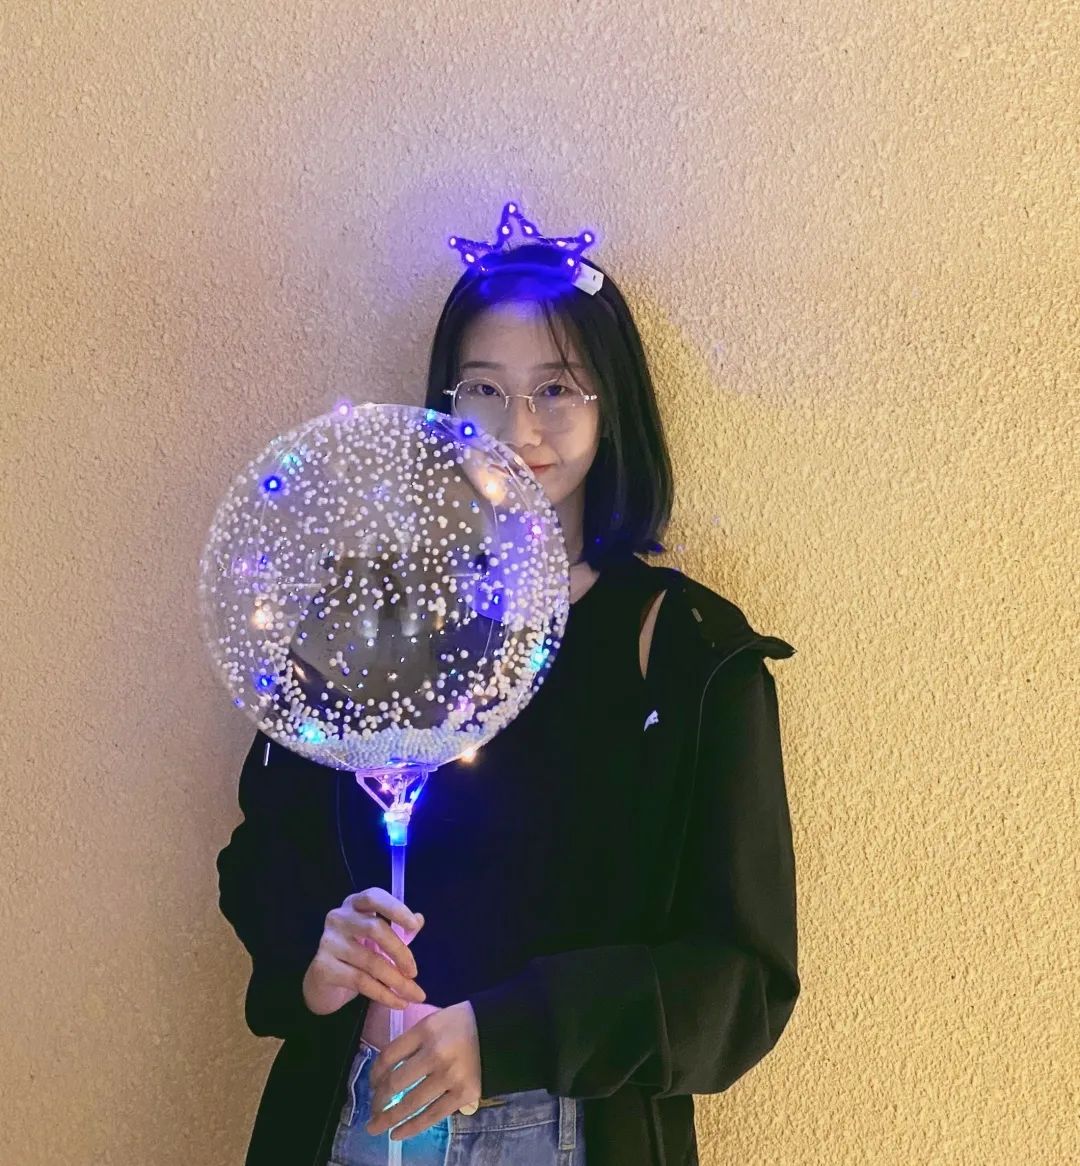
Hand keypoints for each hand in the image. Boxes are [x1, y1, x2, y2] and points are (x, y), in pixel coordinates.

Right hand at [302, 887, 425, 1015]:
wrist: (324, 983)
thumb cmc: (356, 953)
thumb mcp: (378, 938)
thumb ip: (399, 928)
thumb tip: (419, 920)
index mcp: (354, 904)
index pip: (373, 897)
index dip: (395, 909)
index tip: (414, 926)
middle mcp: (339, 918)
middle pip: (375, 929)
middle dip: (400, 952)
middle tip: (414, 972)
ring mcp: (329, 941)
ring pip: (370, 961)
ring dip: (396, 981)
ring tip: (414, 994)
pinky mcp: (324, 967)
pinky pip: (360, 981)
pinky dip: (384, 994)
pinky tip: (398, 1002)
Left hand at [366, 1001, 481, 1140]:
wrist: (500, 1031)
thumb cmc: (461, 1024)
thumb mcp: (434, 1021)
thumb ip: (412, 1041)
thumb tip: (386, 1070)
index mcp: (426, 1030)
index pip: (389, 1055)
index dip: (375, 1073)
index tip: (372, 1084)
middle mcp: (436, 1053)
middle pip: (396, 1082)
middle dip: (378, 1100)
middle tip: (371, 1111)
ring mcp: (450, 1076)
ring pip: (411, 1103)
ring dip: (388, 1119)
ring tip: (375, 1127)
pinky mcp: (464, 1094)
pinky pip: (432, 1116)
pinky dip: (412, 1128)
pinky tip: (397, 1133)